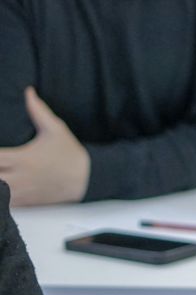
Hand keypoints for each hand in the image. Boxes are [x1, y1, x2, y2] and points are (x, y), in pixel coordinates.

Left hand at [0, 88, 89, 205]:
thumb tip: (28, 92)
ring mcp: (21, 192)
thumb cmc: (70, 154)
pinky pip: (4, 202)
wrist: (87, 179)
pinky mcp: (25, 202)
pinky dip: (1, 195)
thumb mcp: (56, 129)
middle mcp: (19, 177)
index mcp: (22, 158)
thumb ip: (38, 111)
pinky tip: (3, 184)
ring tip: (0, 171)